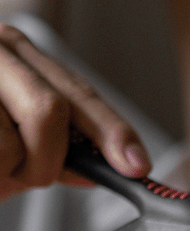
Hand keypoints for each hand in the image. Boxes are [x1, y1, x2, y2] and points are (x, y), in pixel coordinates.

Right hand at [0, 24, 151, 201]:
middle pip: (50, 111)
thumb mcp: (11, 133)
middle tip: (28, 177)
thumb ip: (55, 144)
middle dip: (47, 161)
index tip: (136, 166)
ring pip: (11, 142)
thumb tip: (97, 170)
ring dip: (5, 174)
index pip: (77, 93)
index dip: (112, 132)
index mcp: (15, 53)